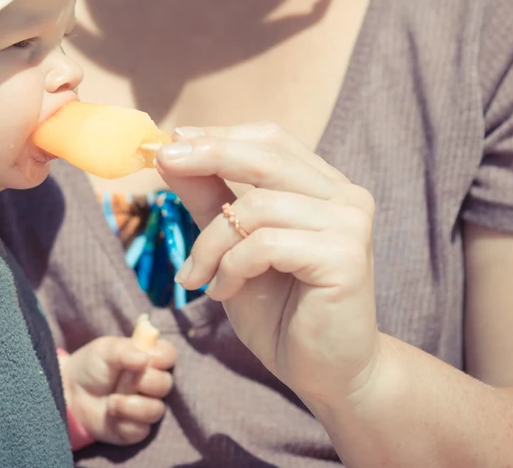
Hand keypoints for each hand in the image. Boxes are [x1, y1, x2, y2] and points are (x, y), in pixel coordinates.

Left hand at [59, 335, 175, 445]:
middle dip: (144, 381)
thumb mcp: (105, 350)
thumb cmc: (92, 366)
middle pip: (166, 384)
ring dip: (133, 405)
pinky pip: (141, 429)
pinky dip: (125, 421)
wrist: (71, 393)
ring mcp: (146, 406)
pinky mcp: (136, 428)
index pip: (169, 356)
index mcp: (149, 358)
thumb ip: (124, 350)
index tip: (145, 358)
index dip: (161, 358)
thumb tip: (144, 360)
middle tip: (123, 378)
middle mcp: (152, 383)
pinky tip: (111, 414)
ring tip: (112, 400)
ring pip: (156, 410)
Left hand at [158, 123, 380, 411]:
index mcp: (324, 186)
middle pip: (267, 154)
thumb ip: (209, 199)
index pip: (270, 139)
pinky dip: (231, 266)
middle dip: (208, 154)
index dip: (219, 136)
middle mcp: (345, 197)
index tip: (170, 142)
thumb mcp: (230, 246)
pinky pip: (266, 244)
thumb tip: (170, 152)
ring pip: (257, 206)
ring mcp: (349, 224)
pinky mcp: (345, 257)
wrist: (326, 376)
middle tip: (162, 162)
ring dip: (210, 241)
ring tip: (196, 275)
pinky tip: (223, 291)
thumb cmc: (280, 311)